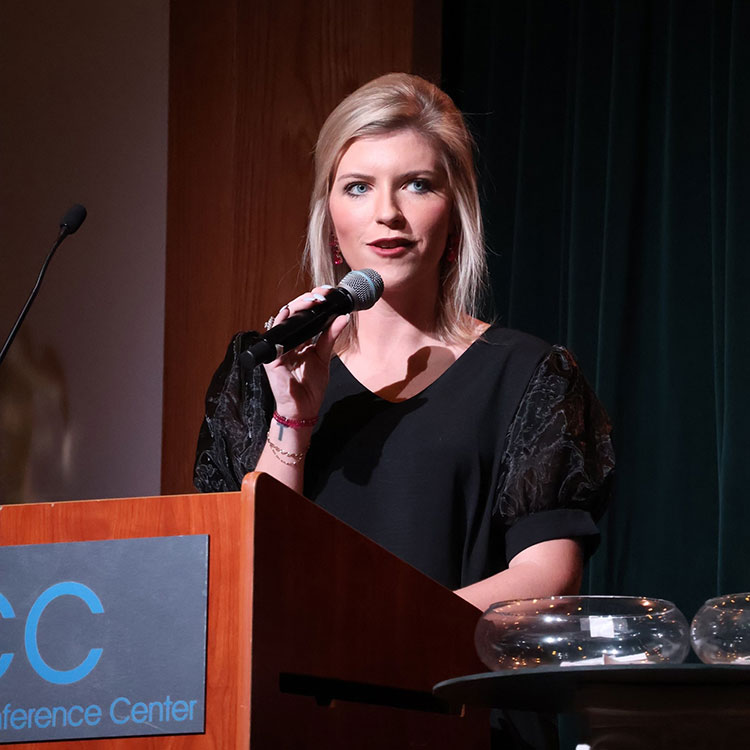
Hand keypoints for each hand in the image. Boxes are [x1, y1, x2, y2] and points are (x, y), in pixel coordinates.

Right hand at [262, 286, 349, 418]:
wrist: (303, 408)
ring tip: (311, 301)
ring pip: (283, 319)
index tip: (325, 294)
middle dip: (306, 300)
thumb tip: (343, 317)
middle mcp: (287, 341)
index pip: (303, 316)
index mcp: (299, 340)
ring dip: (296, 306)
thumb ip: (330, 336)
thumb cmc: (310, 386)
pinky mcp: (272, 357)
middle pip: (293, 313)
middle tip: (320, 296)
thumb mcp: (323, 356)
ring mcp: (278, 347)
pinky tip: (290, 312)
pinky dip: (281, 321)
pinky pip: (274, 335)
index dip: (312, 303)